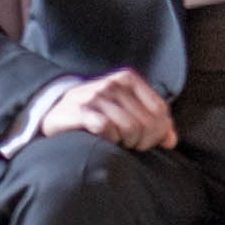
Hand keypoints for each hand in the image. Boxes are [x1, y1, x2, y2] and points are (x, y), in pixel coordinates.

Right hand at [37, 68, 175, 151]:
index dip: (160, 132)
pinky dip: (109, 140)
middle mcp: (113, 84)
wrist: (53, 110)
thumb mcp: (125, 109)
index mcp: (128, 79)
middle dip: (143, 141)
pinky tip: (103, 140)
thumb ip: (152, 122)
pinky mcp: (81, 111)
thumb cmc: (96, 113)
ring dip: (126, 143)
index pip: (160, 109)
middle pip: (147, 122)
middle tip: (132, 146)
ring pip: (130, 128)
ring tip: (118, 143)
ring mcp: (96, 96)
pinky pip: (107, 130)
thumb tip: (171, 141)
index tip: (148, 142)